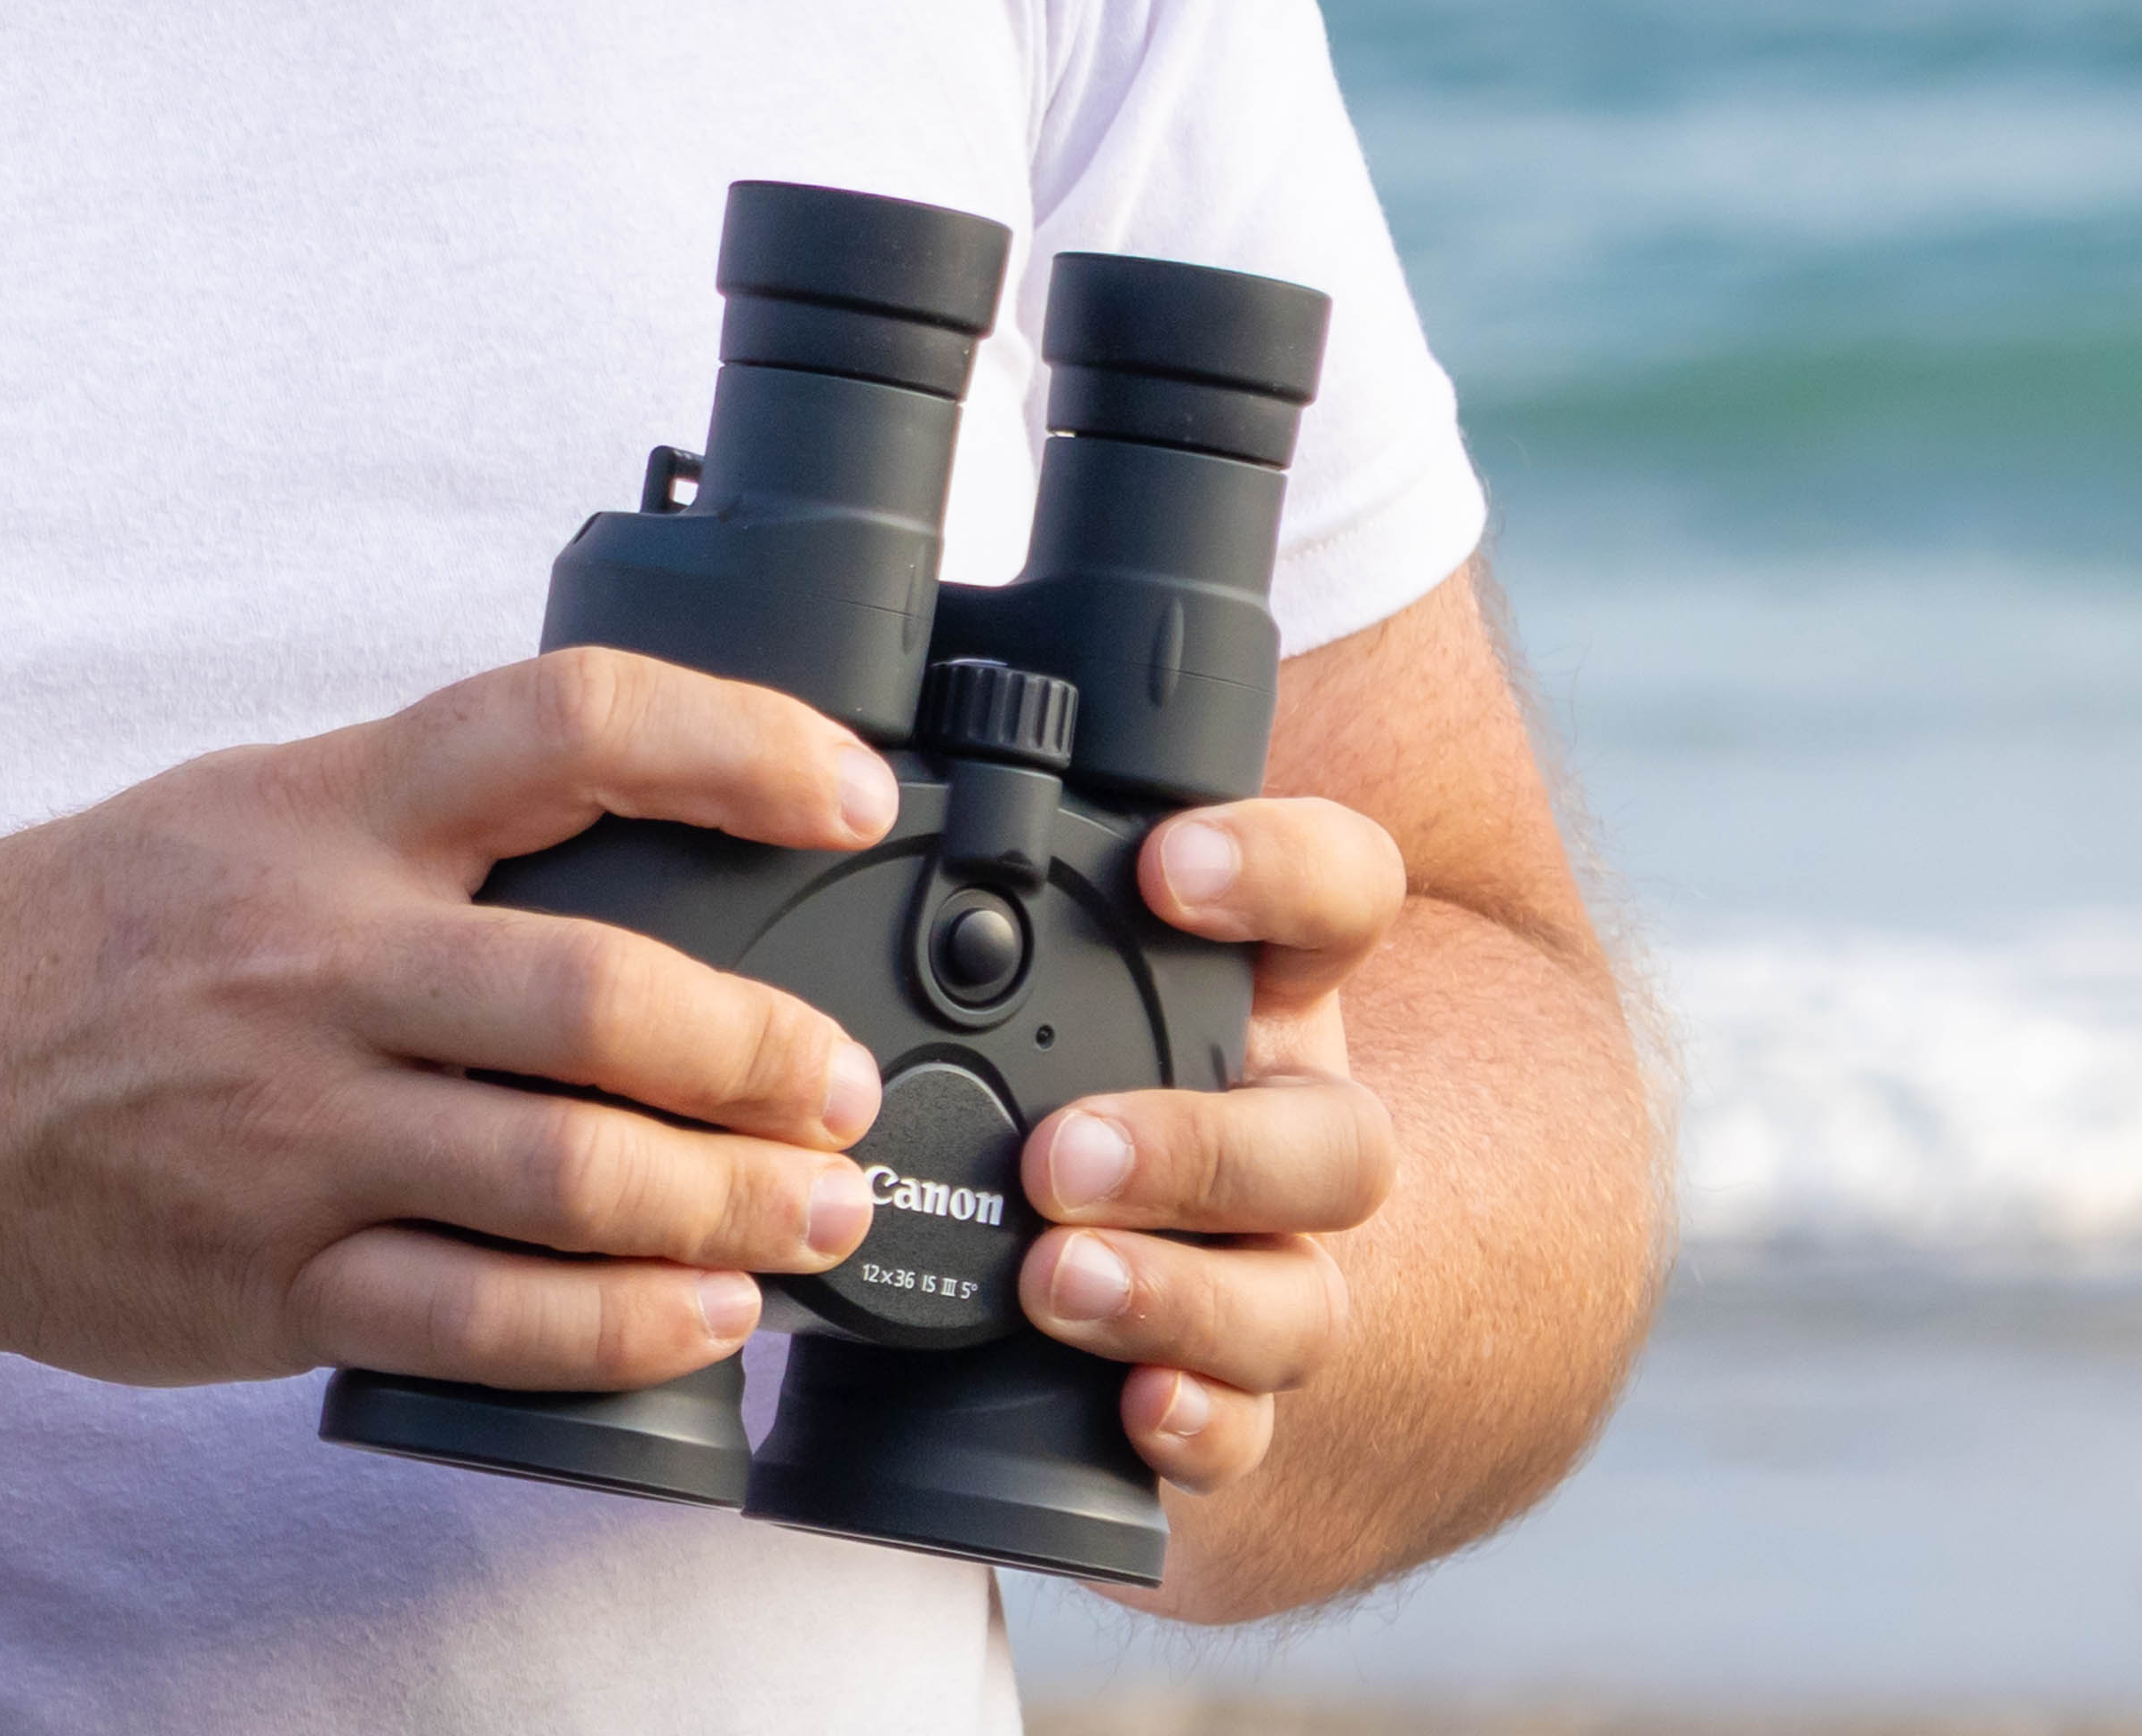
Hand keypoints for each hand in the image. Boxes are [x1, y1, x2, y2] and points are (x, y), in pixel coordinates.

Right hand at [0, 648, 890, 1391]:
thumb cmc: (85, 947)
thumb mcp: (244, 809)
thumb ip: (426, 814)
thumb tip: (645, 821)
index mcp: (326, 813)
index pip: (564, 726)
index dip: (736, 747)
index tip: (850, 796)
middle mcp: (317, 961)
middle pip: (600, 994)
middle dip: (766, 1056)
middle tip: (846, 1088)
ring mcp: (292, 1131)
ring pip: (565, 1172)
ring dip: (731, 1205)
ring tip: (818, 1215)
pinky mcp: (273, 1280)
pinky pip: (482, 1317)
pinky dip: (617, 1326)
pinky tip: (700, 1316)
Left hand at [1017, 798, 1404, 1491]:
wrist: (1108, 1230)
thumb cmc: (1032, 1038)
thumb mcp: (1027, 923)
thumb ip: (962, 838)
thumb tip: (799, 722)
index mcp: (1255, 983)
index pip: (1342, 891)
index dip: (1281, 871)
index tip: (1166, 864)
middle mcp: (1288, 1120)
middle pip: (1337, 1135)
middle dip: (1202, 1143)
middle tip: (1058, 1151)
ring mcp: (1272, 1261)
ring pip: (1299, 1287)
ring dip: (1185, 1288)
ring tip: (1053, 1280)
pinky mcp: (1226, 1381)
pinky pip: (1253, 1421)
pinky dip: (1204, 1420)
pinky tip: (1135, 1407)